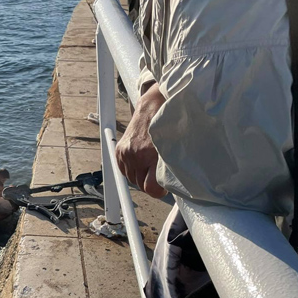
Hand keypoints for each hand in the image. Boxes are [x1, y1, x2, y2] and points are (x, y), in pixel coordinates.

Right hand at [116, 83, 166, 197]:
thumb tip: (178, 187)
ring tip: (150, 163)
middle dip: (151, 182)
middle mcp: (136, 155)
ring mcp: (126, 153)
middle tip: (160, 171)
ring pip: (132, 179)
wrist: (152, 107)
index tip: (165, 186)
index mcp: (152, 154)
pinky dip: (132, 169)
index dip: (159, 191)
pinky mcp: (119, 150)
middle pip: (141, 186)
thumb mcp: (177, 146)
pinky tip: (141, 161)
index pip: (151, 189)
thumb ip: (175, 167)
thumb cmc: (169, 126)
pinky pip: (124, 171)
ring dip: (141, 175)